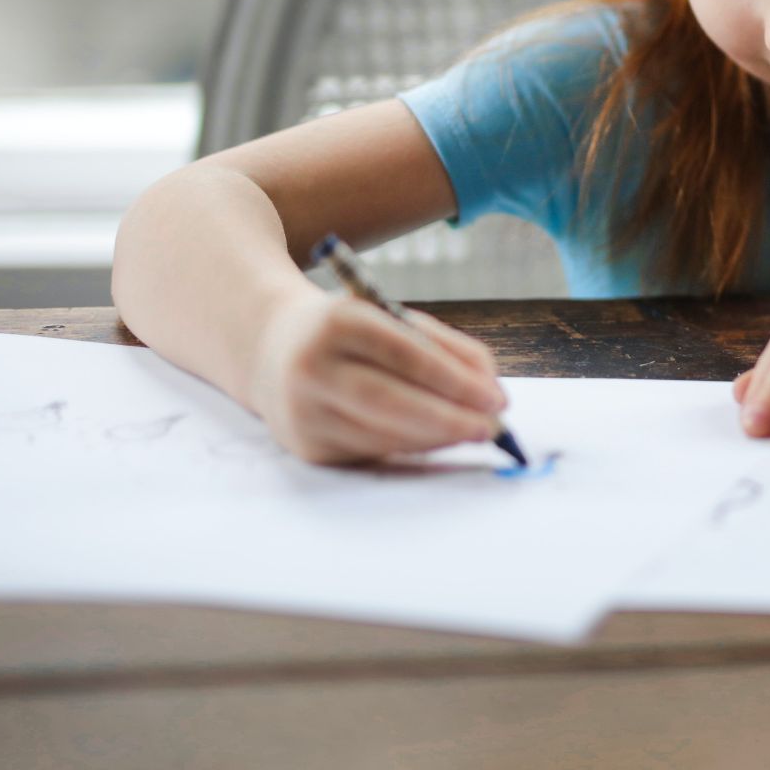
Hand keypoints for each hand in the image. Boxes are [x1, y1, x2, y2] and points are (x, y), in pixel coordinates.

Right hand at [248, 290, 507, 464]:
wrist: (272, 351)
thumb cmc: (350, 332)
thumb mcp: (390, 318)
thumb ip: (444, 347)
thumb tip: (490, 391)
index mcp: (338, 322)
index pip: (405, 354)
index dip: (456, 381)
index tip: (496, 398)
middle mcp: (313, 367)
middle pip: (391, 401)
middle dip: (451, 419)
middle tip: (492, 427)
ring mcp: (304, 410)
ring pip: (385, 434)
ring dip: (439, 438)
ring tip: (474, 432)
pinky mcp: (307, 445)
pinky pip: (373, 450)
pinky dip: (414, 446)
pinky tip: (440, 439)